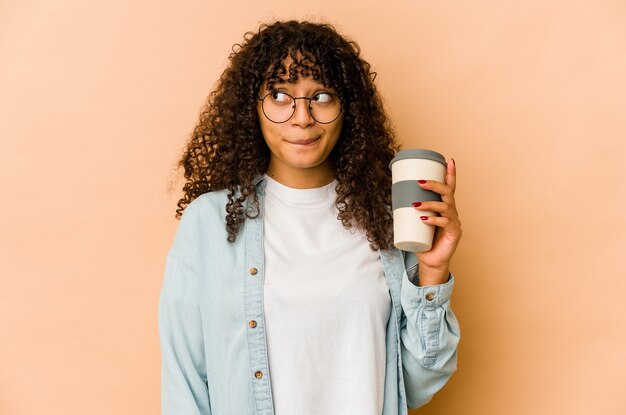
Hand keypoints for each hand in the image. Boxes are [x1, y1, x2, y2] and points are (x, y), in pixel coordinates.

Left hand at [411, 159, 461, 284]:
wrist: (429, 261)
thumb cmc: (422, 241)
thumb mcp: (414, 222)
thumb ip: (409, 210)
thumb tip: (393, 196)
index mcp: (444, 207)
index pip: (449, 187)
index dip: (451, 174)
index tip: (449, 161)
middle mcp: (452, 212)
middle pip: (448, 193)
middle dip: (435, 184)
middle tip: (420, 181)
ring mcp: (454, 222)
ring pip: (445, 207)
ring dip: (429, 204)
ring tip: (416, 205)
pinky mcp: (455, 234)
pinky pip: (446, 223)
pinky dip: (434, 220)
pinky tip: (425, 219)